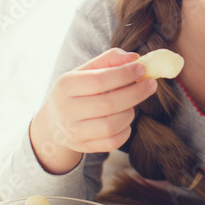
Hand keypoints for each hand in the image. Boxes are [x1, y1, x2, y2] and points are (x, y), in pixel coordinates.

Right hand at [29, 48, 157, 173]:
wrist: (54, 122)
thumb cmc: (77, 91)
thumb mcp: (86, 71)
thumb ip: (110, 59)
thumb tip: (134, 58)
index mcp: (66, 85)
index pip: (99, 79)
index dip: (124, 74)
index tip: (142, 69)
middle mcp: (67, 110)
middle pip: (109, 104)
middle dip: (135, 93)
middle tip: (150, 84)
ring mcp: (74, 132)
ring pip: (112, 125)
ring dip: (129, 113)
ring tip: (131, 104)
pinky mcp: (84, 146)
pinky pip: (113, 142)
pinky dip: (125, 131)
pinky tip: (125, 120)